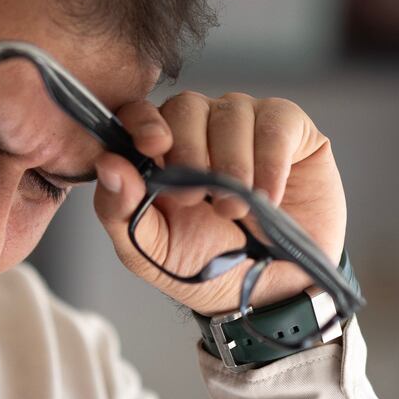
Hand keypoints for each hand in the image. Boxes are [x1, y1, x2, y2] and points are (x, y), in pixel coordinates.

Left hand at [89, 91, 345, 316]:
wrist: (272, 292)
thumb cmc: (212, 268)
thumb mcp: (153, 252)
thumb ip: (120, 212)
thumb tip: (108, 165)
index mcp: (162, 152)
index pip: (142, 113)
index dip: (144, 121)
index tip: (153, 146)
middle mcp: (202, 129)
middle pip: (186, 106)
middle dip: (191, 152)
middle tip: (199, 199)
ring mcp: (247, 124)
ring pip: (232, 111)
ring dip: (232, 164)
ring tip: (236, 209)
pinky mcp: (291, 129)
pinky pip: (276, 123)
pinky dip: (270, 162)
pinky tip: (268, 197)